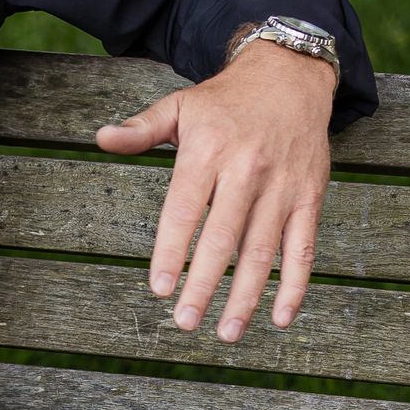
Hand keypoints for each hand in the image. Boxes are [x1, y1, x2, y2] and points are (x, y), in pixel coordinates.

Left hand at [95, 41, 337, 340]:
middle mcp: (246, 172)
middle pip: (223, 239)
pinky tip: (280, 318)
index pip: (184, 210)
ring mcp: (281, 188)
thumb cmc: (225, 100)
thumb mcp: (179, 106)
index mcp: (208, 151)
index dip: (172, 251)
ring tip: (226, 333)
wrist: (290, 77)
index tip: (159, 288)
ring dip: (245, 297)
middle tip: (184, 322)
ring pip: (262, 252)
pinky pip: (302, 249)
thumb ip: (140, 129)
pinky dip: (294, 286)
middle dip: (203, 285)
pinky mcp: (309, 198)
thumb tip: (100, 138)